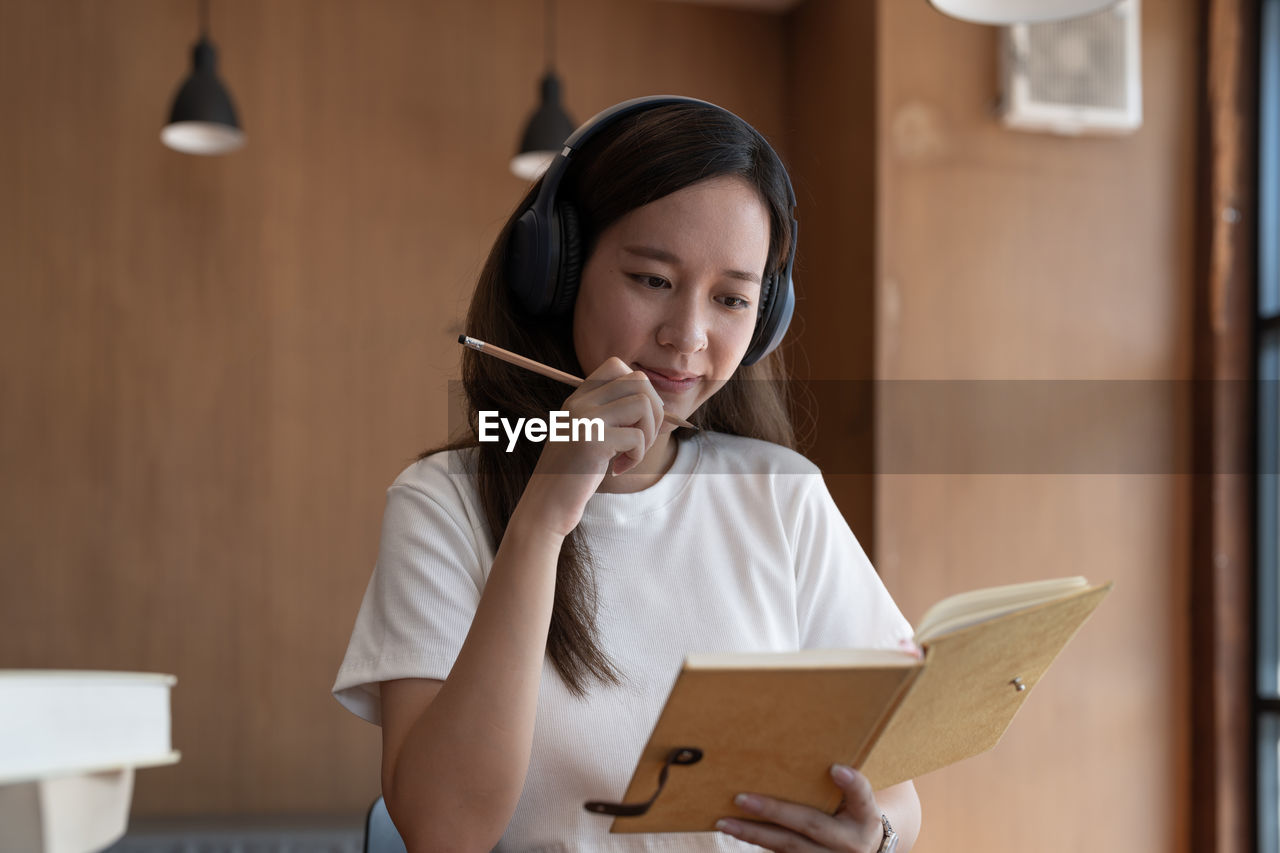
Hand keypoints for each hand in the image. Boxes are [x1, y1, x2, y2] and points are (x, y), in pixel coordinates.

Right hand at [511, 357, 664, 536]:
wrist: (545, 505)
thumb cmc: (574, 475)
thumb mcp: (593, 437)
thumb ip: (616, 417)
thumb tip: (664, 409)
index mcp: (578, 398)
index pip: (618, 366)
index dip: (640, 390)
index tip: (636, 420)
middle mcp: (579, 402)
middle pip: (638, 380)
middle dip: (654, 411)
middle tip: (641, 439)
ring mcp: (584, 418)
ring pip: (643, 404)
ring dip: (648, 433)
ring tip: (631, 454)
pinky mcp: (592, 440)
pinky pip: (637, 436)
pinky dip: (638, 456)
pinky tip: (619, 469)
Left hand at [715, 765, 884, 852]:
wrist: (863, 852)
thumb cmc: (853, 816)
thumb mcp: (858, 801)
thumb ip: (843, 784)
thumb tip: (818, 760)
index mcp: (865, 817)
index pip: (862, 795)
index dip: (851, 783)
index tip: (835, 768)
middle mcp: (850, 843)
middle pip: (809, 824)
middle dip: (773, 811)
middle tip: (740, 798)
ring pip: (788, 847)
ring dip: (754, 834)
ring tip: (725, 821)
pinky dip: (759, 843)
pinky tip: (736, 832)